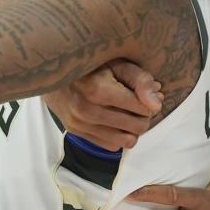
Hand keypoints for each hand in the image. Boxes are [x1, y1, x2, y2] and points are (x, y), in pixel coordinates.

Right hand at [44, 59, 162, 149]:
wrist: (51, 71)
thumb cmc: (90, 64)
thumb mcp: (117, 63)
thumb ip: (140, 81)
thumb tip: (157, 104)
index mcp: (98, 90)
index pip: (142, 108)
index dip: (152, 101)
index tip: (151, 94)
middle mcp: (87, 110)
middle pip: (138, 127)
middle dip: (145, 116)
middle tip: (142, 104)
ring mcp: (80, 124)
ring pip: (126, 141)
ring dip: (133, 129)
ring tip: (131, 114)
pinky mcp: (76, 132)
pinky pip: (111, 146)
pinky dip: (118, 135)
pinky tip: (115, 119)